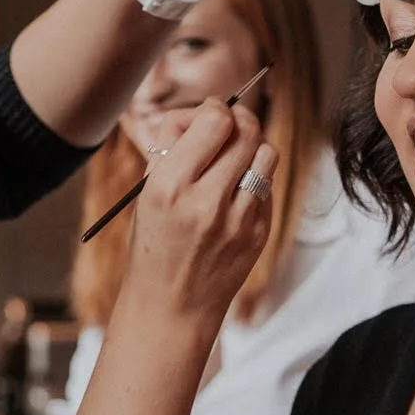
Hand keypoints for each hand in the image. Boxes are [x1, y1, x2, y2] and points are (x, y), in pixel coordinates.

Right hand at [118, 99, 278, 328]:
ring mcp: (238, 220)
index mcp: (169, 186)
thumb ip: (172, 147)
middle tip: (228, 125)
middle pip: (245, 131)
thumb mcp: (147, 193)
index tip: (210, 113)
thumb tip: (203, 111)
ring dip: (253, 146)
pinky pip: (267, 185)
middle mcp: (206, 201)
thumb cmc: (153, 244)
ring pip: (266, 153)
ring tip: (235, 156)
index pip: (214, 120)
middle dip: (238, 120)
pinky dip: (254, 178)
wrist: (172, 306)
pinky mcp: (258, 233)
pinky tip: (235, 191)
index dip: (216, 108)